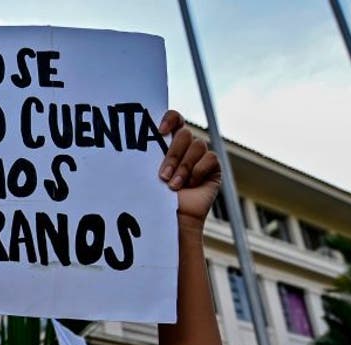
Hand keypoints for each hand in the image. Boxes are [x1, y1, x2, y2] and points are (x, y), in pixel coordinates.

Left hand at [155, 111, 220, 233]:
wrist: (172, 220)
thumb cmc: (156, 198)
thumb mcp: (148, 173)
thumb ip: (149, 154)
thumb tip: (137, 136)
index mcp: (169, 142)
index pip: (175, 119)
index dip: (170, 119)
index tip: (160, 131)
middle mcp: (186, 147)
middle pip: (185, 134)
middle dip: (173, 155)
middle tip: (162, 177)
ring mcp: (200, 156)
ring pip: (197, 145)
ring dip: (183, 167)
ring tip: (174, 186)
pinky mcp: (213, 168)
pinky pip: (210, 158)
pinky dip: (198, 172)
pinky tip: (191, 185)